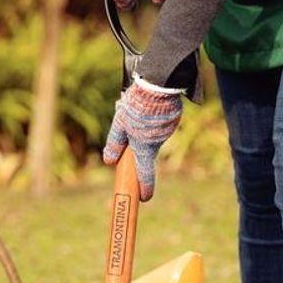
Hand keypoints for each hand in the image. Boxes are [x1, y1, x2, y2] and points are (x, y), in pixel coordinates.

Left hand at [103, 80, 181, 200]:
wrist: (158, 83)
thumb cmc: (136, 106)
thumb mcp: (120, 124)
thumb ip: (115, 143)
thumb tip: (109, 160)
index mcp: (144, 147)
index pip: (145, 174)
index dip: (145, 188)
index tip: (145, 198)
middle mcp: (158, 142)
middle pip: (146, 148)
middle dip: (138, 140)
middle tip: (131, 120)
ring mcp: (168, 130)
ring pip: (152, 134)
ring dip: (145, 125)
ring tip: (139, 107)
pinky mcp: (173, 118)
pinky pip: (161, 122)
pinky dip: (154, 117)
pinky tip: (150, 104)